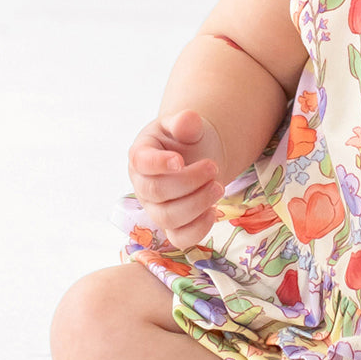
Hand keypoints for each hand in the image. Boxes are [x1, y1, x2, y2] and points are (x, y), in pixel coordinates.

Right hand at [127, 109, 227, 245]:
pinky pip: (180, 239)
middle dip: (189, 181)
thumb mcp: (186, 125)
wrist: (197, 157)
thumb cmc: (186, 140)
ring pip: (168, 217)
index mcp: (141, 155)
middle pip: (157, 192)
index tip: (180, 160)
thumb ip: (186, 122)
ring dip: (197, 203)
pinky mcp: (172, 226)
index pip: (141, 162)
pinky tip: (213, 211)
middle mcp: (143, 185)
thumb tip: (189, 120)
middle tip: (213, 168)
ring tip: (219, 186)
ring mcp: (156, 208)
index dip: (158, 164)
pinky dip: (198, 229)